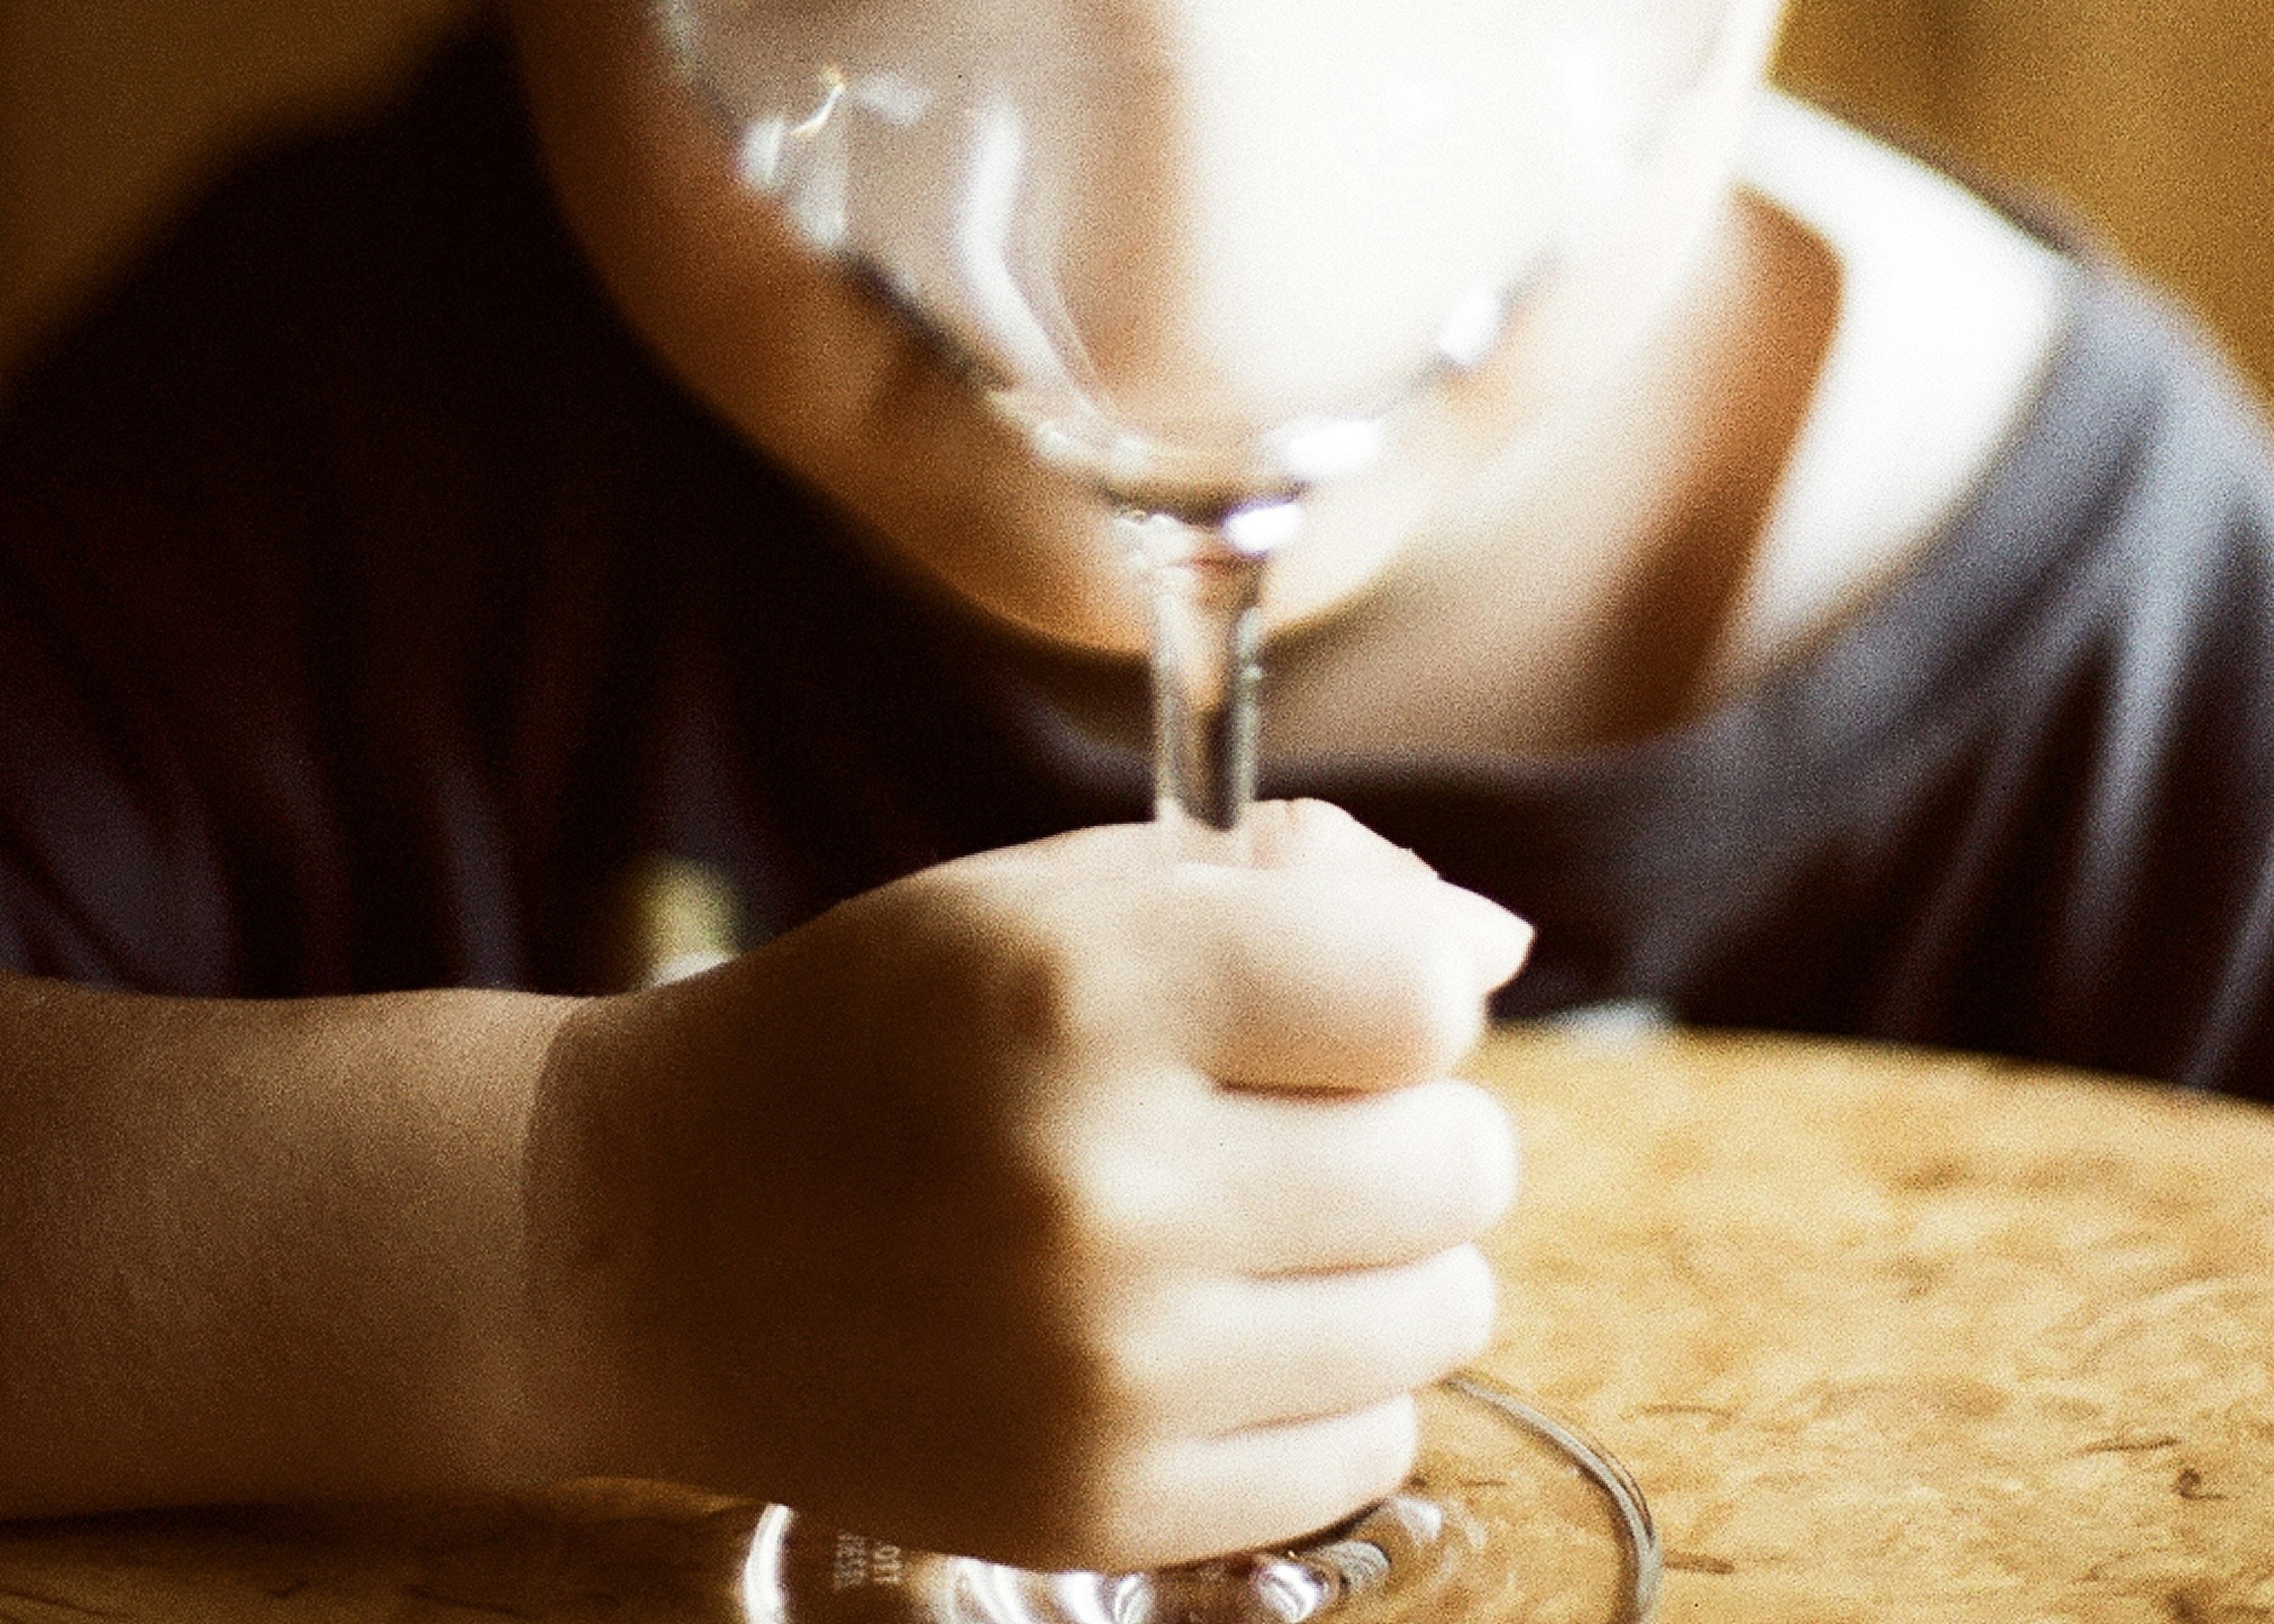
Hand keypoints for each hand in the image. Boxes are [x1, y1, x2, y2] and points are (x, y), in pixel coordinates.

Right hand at [523, 799, 1528, 1566]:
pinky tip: (1217, 1323)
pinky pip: (1366, 1449)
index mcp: (1087, 995)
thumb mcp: (1050, 894)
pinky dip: (1328, 1381)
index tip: (1342, 995)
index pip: (1419, 996)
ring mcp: (1109, 1375)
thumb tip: (1492, 946)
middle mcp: (1106, 1193)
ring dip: (1389, 1254)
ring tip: (1262, 1216)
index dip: (1411, 982)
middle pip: (1457, 1159)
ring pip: (1442, 1310)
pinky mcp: (1102, 1513)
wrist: (654, 1237)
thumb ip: (1281, 887)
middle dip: (1413, 1117)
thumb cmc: (877, 1028)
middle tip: (1305, 1110)